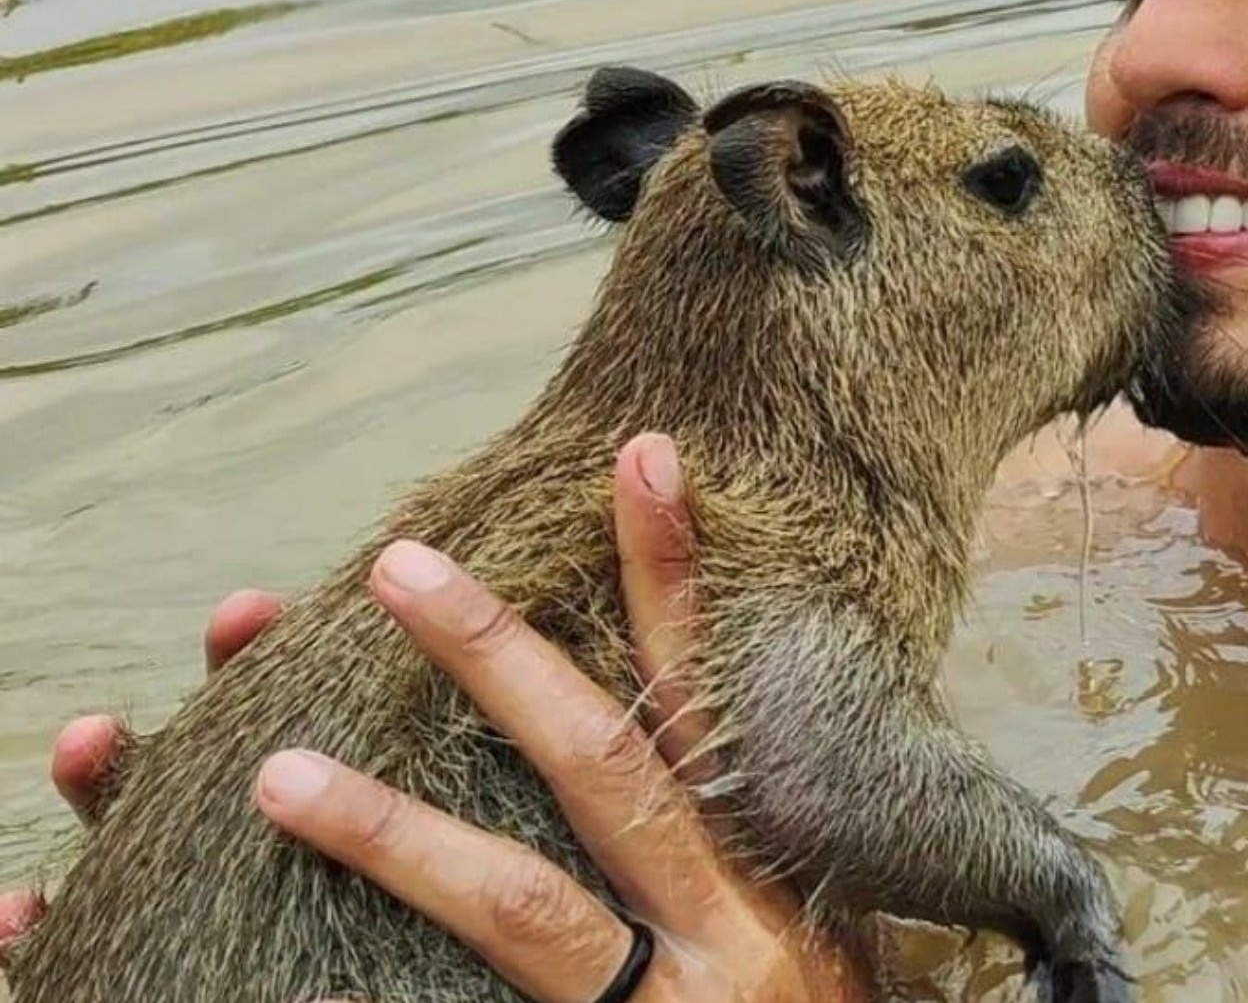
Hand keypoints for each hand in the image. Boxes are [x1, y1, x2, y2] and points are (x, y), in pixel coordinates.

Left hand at [1, 435, 866, 1002]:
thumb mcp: (813, 936)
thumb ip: (735, 852)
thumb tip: (656, 734)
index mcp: (772, 868)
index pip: (711, 697)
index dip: (674, 575)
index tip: (638, 456)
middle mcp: (725, 929)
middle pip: (601, 768)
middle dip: (498, 657)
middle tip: (396, 565)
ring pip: (516, 909)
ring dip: (390, 833)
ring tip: (277, 771)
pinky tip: (288, 990)